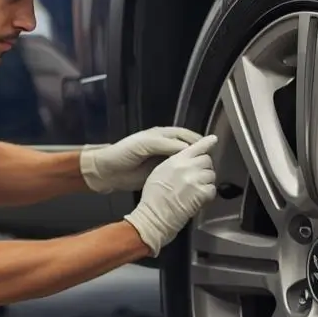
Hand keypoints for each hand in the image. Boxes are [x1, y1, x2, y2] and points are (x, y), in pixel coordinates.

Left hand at [80, 126, 202, 192]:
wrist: (107, 172)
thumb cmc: (123, 153)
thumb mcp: (145, 145)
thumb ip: (166, 144)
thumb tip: (188, 148)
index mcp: (162, 135)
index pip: (186, 136)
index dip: (198, 143)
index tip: (210, 151)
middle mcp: (165, 146)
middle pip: (188, 148)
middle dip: (199, 154)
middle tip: (210, 164)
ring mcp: (163, 160)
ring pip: (183, 161)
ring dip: (193, 166)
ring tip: (205, 173)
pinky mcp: (160, 173)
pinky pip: (176, 172)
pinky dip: (185, 175)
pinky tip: (192, 181)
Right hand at [123, 134, 217, 255]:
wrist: (154, 216)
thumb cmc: (153, 198)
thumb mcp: (159, 172)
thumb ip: (175, 163)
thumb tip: (185, 160)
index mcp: (176, 160)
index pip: (196, 147)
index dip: (207, 143)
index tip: (213, 140)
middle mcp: (187, 167)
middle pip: (207, 160)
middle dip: (204, 167)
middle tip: (198, 177)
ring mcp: (195, 180)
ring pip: (211, 174)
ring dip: (206, 181)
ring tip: (196, 189)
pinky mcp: (201, 194)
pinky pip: (212, 189)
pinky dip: (208, 194)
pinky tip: (199, 198)